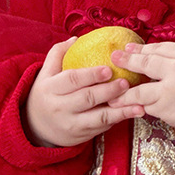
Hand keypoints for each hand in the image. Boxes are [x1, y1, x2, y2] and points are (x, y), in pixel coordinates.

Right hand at [23, 37, 145, 147]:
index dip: (91, 75)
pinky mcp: (81, 135)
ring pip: (99, 118)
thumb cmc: (47, 95)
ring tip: (138, 104)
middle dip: (109, 91)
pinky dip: (118, 119)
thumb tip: (76, 39)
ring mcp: (71, 124)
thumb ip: (58, 54)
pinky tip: (132, 113)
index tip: (109, 69)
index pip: (72, 80)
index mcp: (50, 88)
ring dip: (120, 111)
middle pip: (87, 98)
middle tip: (126, 83)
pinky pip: (102, 127)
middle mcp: (60, 107)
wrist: (37, 127)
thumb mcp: (46, 73)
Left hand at [109, 42, 174, 148]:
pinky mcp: (166, 108)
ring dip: (123, 90)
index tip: (128, 48)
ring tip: (110, 90)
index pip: (159, 48)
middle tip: (114, 58)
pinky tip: (124, 105)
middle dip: (128, 60)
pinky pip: (146, 105)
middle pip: (147, 63)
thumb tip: (151, 54)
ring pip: (140, 89)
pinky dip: (135, 104)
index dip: (141, 49)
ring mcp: (171, 90)